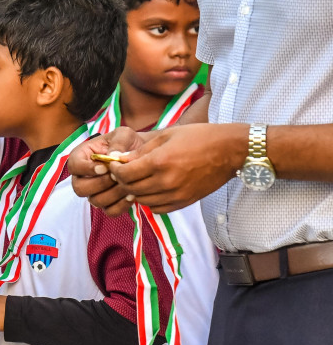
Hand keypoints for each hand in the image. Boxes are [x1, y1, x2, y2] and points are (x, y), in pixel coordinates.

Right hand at [69, 126, 143, 211]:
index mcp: (81, 156)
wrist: (143, 154)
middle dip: (99, 183)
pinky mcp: (108, 202)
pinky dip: (121, 206)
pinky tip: (132, 195)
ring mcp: (94, 191)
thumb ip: (118, 142)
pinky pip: (109, 211)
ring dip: (112, 194)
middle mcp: (83, 176)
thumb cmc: (129, 142)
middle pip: (79, 188)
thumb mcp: (124, 134)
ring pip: (94, 201)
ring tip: (127, 185)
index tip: (104, 167)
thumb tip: (113, 156)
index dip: (86, 169)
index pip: (73, 166)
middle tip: (116, 177)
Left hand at [101, 123, 245, 214]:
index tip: (114, 165)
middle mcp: (167, 181)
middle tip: (124, 172)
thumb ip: (142, 150)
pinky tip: (153, 189)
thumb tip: (120, 160)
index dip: (115, 170)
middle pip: (131, 189)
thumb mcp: (166, 136)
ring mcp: (176, 194)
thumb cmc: (199, 137)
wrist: (230, 150)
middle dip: (123, 181)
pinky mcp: (185, 202)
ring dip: (135, 191)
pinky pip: (157, 208)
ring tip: (139, 180)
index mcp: (160, 162)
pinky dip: (150, 201)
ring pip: (142, 200)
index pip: (124, 174)